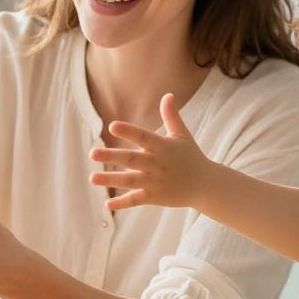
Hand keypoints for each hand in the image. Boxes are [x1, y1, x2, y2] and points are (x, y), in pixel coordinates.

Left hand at [88, 92, 215, 211]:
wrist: (206, 185)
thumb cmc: (191, 157)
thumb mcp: (183, 135)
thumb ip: (172, 116)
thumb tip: (168, 95)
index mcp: (164, 147)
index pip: (144, 137)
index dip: (129, 132)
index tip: (112, 126)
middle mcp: (158, 164)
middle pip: (132, 160)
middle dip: (112, 157)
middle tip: (92, 153)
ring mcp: (156, 182)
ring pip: (130, 181)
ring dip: (111, 179)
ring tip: (92, 177)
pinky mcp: (155, 197)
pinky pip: (136, 200)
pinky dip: (123, 203)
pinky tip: (107, 203)